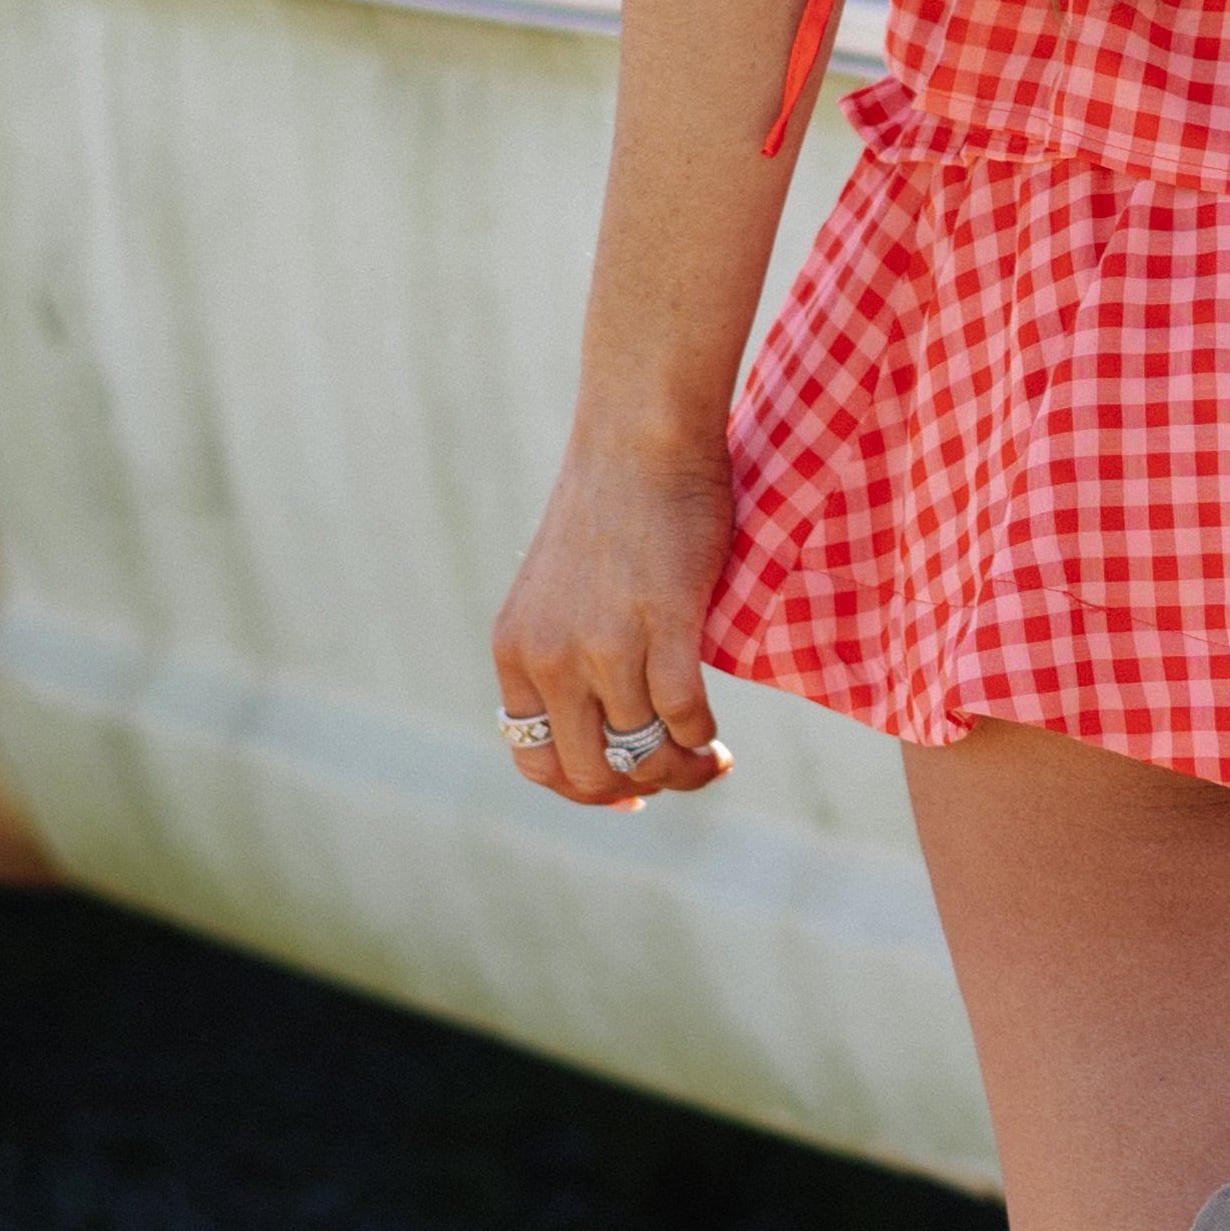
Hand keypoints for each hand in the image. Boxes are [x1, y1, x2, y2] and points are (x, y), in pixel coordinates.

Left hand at [492, 425, 734, 812]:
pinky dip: (701, 739)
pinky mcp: (661, 623)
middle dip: (639, 788)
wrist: (639, 437)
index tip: (626, 793)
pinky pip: (681, 718)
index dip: (582, 790)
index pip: (533, 759)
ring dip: (680, 770)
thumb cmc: (611, 508)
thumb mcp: (557, 591)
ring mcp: (602, 643)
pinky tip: (714, 735)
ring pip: (641, 753)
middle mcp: (549, 655)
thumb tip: (604, 722)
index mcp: (515, 650)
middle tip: (677, 771)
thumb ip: (565, 652)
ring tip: (708, 757)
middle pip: (589, 772)